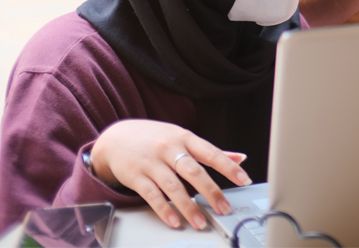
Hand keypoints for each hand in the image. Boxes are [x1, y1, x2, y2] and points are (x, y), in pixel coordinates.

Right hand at [91, 119, 252, 230]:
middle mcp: (169, 149)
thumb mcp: (182, 137)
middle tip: (224, 208)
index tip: (244, 179)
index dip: (228, 167)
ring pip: (173, 186)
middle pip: (193, 171)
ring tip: (200, 222)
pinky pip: (152, 196)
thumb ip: (209, 150)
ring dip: (189, 207)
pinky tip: (175, 221)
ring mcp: (151, 163)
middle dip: (211, 191)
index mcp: (185, 138)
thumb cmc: (154, 138)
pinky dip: (164, 210)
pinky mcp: (135, 176)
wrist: (115, 137)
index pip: (211, 153)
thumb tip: (239, 158)